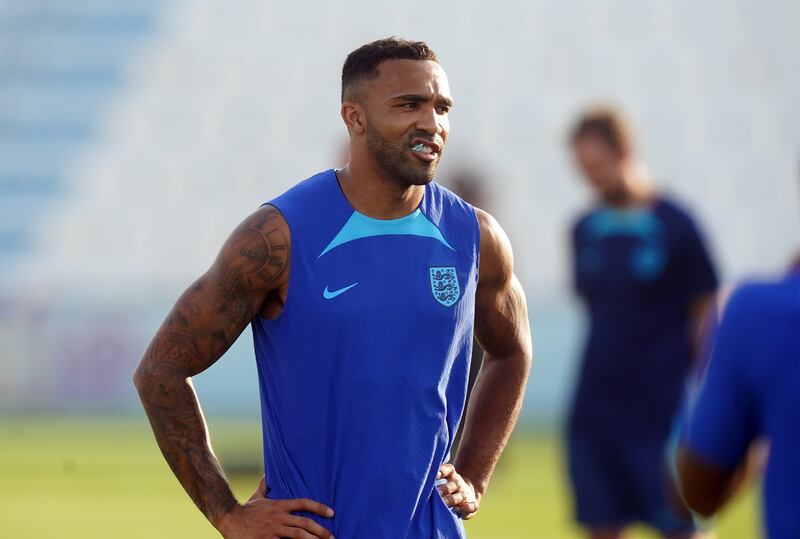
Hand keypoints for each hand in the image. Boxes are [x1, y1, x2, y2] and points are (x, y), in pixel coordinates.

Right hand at [216, 476, 334, 538]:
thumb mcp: (257, 496)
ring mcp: (274, 530)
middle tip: (331, 536)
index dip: (319, 507)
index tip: (331, 512)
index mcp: (280, 505)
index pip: (304, 503)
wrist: (230, 519)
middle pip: (305, 523)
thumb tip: (268, 475)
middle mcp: (279, 517)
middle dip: (320, 530)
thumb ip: (264, 486)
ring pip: (298, 535)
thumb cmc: (245, 510)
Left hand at [436, 463, 479, 519]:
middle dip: (444, 489)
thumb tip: (413, 484)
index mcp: (451, 476)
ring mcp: (466, 494)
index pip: (448, 469)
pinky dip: (467, 508)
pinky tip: (459, 510)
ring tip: (444, 503)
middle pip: (453, 484)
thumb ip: (431, 481)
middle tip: (437, 492)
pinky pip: (472, 506)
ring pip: (461, 496)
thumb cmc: (445, 489)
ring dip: (453, 499)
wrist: (467, 494)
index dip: (442, 471)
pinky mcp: (473, 505)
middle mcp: (458, 484)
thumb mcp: (440, 482)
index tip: (434, 474)